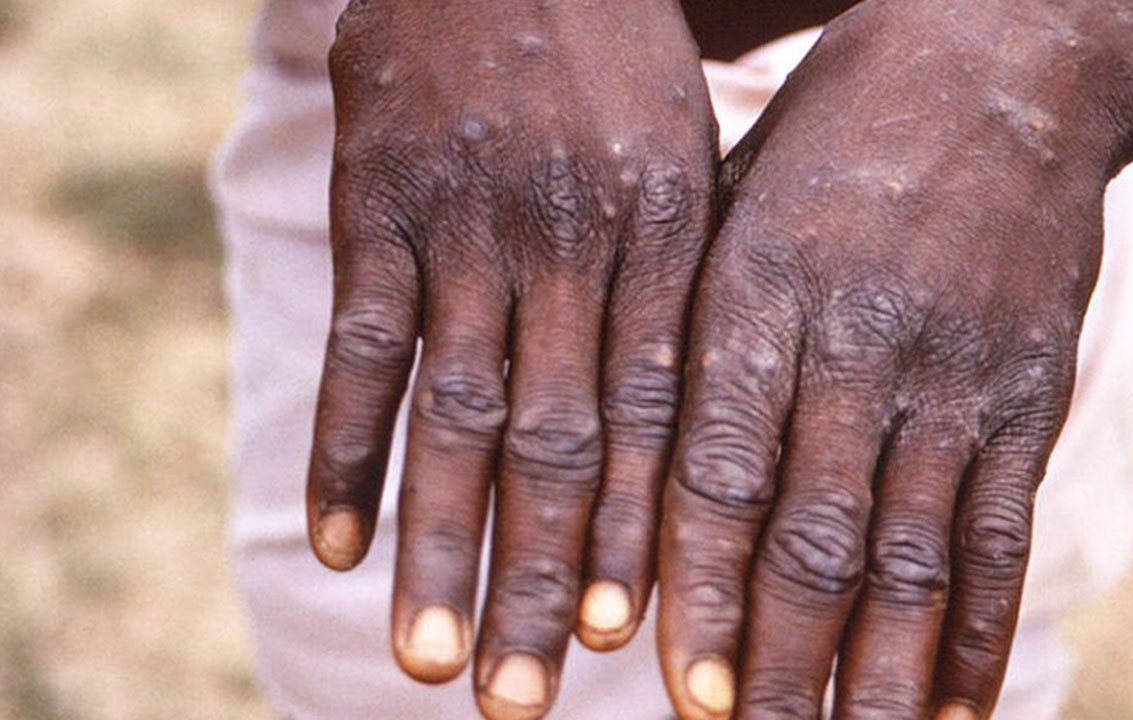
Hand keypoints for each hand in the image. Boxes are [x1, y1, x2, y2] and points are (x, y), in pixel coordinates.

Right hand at [305, 1, 715, 716]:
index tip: (636, 644)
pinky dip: (345, 447)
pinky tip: (337, 543)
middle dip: (541, 578)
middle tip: (523, 699)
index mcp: (664, 237)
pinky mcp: (378, 201)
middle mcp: (570, 241)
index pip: (657, 416)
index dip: (644, 535)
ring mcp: (467, 223)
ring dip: (438, 545)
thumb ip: (683, 293)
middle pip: (556, 441)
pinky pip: (363, 342)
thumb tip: (683, 442)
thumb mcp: (685, 160)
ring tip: (426, 660)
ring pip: (455, 411)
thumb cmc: (615, 68)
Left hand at [656, 1, 1132, 716]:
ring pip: (912, 559)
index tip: (678, 692)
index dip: (699, 593)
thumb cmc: (830, 139)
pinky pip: (1003, 534)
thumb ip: (688, 334)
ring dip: (878, 680)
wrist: (1001, 63)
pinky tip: (957, 711)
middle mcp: (857, 345)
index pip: (718, 473)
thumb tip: (627, 480)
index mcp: (758, 294)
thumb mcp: (731, 204)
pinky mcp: (1030, 391)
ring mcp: (954, 374)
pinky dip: (981, 635)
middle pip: (812, 540)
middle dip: (776, 666)